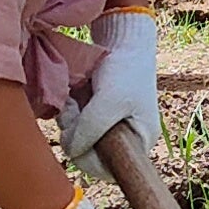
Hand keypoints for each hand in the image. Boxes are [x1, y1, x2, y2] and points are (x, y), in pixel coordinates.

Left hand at [57, 11, 159, 170]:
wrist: (123, 38)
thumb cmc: (125, 70)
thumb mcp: (110, 101)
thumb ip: (91, 129)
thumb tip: (69, 151)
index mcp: (139, 142)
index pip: (109, 170)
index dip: (88, 159)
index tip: (79, 138)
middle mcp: (124, 139)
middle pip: (89, 155)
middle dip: (76, 135)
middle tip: (75, 111)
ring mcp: (107, 126)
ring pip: (77, 139)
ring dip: (70, 121)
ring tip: (75, 100)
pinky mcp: (93, 113)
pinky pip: (74, 123)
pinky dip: (69, 111)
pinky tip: (73, 96)